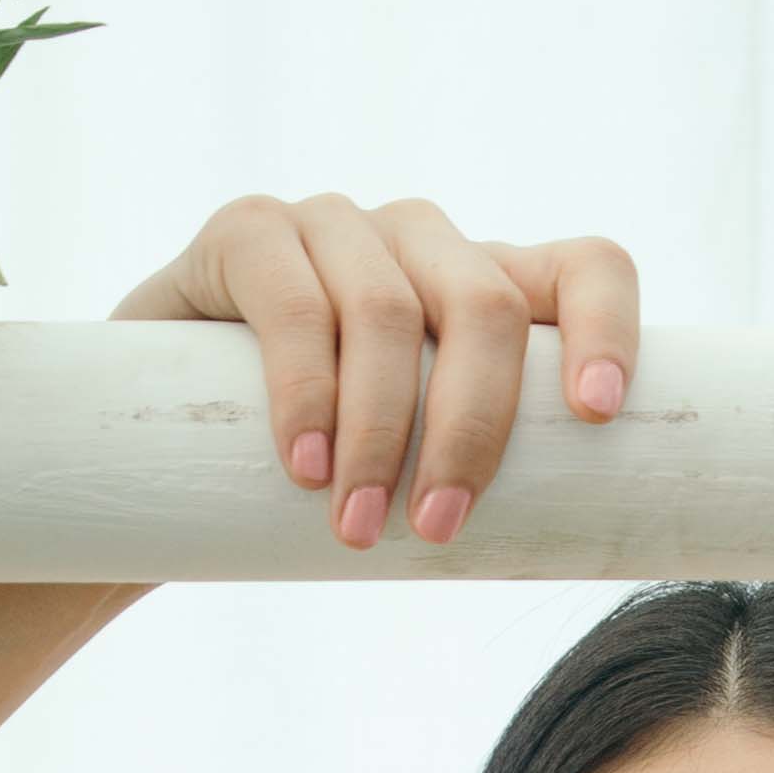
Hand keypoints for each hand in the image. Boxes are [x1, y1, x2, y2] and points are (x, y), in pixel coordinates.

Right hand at [111, 191, 639, 550]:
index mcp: (490, 283)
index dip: (607, 327)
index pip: (586, 269)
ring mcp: (337, 224)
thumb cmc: (322, 464)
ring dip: (379, 433)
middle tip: (439, 528)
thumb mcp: (417, 459)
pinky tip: (303, 465)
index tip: (595, 417)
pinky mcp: (249, 229)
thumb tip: (576, 548)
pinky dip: (304, 393)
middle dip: (469, 427)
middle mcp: (423, 238)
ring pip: (386, 311)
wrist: (165, 439)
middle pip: (484, 306)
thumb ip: (480, 472)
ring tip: (358, 525)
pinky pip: (292, 302)